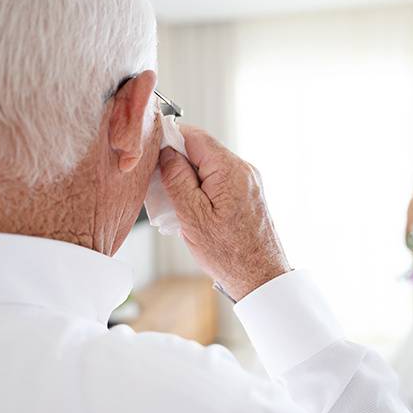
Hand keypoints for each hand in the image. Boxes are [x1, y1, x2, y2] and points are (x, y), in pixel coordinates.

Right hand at [159, 125, 289, 300]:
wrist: (261, 277)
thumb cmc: (229, 253)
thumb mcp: (192, 216)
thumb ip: (177, 179)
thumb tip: (166, 151)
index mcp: (229, 170)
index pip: (194, 135)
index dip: (169, 138)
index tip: (151, 152)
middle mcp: (243, 169)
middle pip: (202, 149)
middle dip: (177, 162)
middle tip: (159, 184)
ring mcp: (248, 180)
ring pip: (209, 165)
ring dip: (188, 177)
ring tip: (175, 203)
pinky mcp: (248, 192)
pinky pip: (219, 179)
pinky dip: (202, 187)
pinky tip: (192, 209)